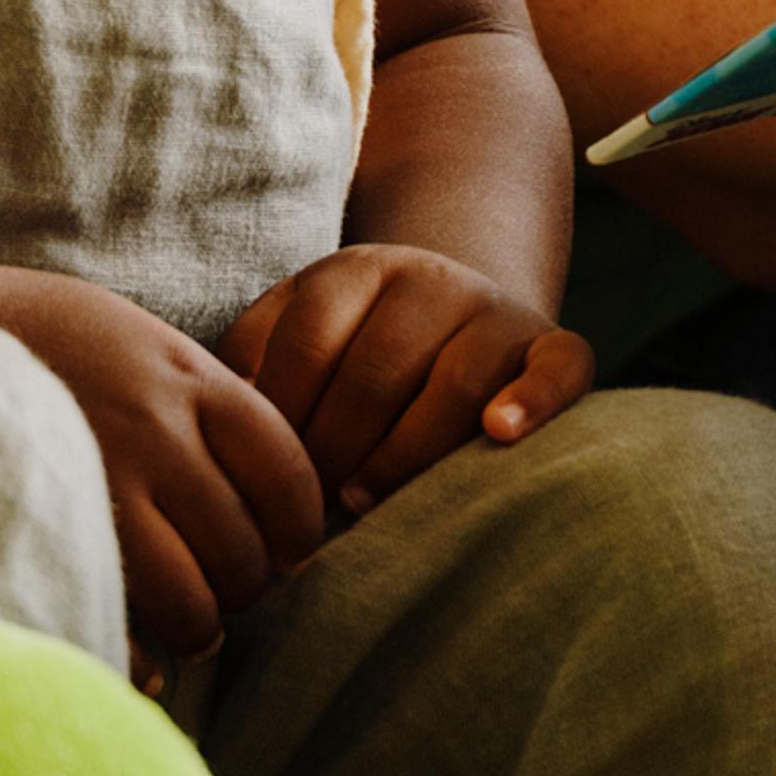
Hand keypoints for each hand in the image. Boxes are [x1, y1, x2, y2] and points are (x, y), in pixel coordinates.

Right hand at [0, 266, 328, 663]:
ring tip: (191, 623)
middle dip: (247, 587)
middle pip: (242, 549)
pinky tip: (144, 659)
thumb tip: (270, 488)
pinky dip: (139, 660)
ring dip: (200, 627)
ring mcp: (99, 487)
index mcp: (192, 382)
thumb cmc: (56, 338)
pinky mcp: (48, 535)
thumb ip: (209, 404)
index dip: (301, 530)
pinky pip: (118, 627)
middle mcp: (156, 434)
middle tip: (228, 590)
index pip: (289, 475)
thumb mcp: (149, 343)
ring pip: (190, 601)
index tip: (291, 550)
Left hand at [222, 244, 589, 516]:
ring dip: (407, 451)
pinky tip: (500, 434)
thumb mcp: (294, 327)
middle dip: (336, 448)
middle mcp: (431, 279)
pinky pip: (559, 366)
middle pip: (378, 370)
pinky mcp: (550, 344)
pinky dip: (532, 400)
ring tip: (367, 498)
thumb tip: (216, 423)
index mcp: (357, 269)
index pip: (309, 342)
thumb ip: (253, 359)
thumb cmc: (350, 348)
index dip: (283, 418)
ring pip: (458, 380)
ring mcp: (494, 312)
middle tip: (311, 507)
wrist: (451, 313)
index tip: (264, 475)